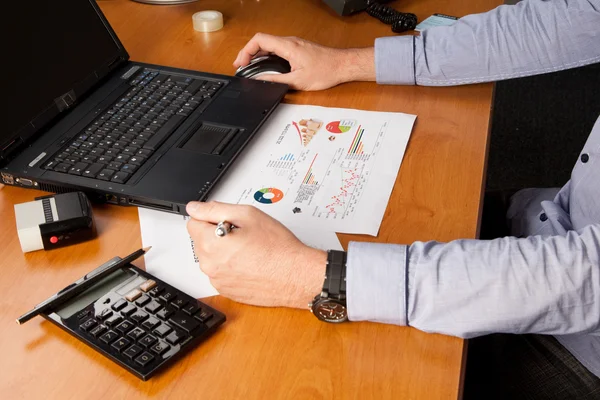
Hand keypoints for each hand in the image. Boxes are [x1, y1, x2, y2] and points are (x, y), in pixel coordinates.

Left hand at [186, 201, 326, 308]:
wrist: (296, 275)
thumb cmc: (277, 247)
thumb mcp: (248, 215)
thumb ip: (215, 209)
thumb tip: (195, 208)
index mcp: (211, 244)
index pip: (193, 223)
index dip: (211, 218)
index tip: (228, 221)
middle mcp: (210, 266)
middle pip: (200, 241)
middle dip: (216, 234)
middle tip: (243, 234)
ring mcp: (218, 281)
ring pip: (211, 258)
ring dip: (223, 251)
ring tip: (249, 250)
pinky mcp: (227, 291)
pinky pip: (221, 273)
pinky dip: (231, 267)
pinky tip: (250, 263)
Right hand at [233, 33, 374, 90]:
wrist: (342, 65)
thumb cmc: (326, 71)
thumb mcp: (297, 81)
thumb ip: (275, 81)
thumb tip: (259, 82)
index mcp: (288, 47)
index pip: (259, 40)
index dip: (246, 51)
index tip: (241, 63)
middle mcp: (289, 42)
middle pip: (261, 41)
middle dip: (248, 53)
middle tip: (241, 67)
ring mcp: (293, 44)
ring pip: (268, 44)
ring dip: (256, 54)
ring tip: (249, 67)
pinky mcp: (297, 48)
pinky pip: (276, 48)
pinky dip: (266, 55)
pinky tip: (265, 65)